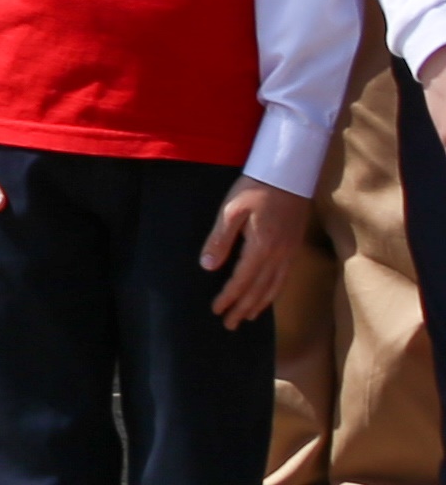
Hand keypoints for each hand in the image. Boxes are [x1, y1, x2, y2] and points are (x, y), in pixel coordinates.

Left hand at [204, 177, 307, 325]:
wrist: (288, 176)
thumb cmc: (255, 189)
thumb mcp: (231, 210)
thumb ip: (220, 239)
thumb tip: (208, 266)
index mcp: (260, 247)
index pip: (242, 281)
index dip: (229, 297)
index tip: (217, 310)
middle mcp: (277, 256)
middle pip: (258, 290)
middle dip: (243, 308)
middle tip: (230, 324)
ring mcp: (288, 254)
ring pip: (273, 288)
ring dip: (258, 305)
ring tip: (246, 317)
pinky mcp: (293, 249)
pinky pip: (283, 279)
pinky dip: (272, 293)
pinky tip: (266, 297)